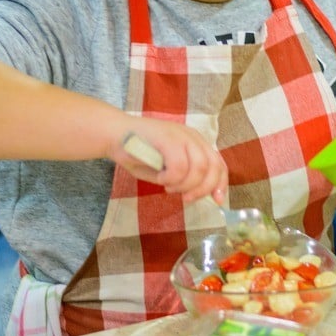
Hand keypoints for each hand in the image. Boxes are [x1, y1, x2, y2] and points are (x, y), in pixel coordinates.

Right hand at [110, 118, 227, 203]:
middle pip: (213, 167)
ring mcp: (181, 135)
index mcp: (195, 143)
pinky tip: (160, 178)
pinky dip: (170, 178)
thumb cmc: (139, 154)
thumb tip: (200, 193)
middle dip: (202, 189)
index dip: (220, 183)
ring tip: (167, 186)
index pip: (218, 163)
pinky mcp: (168, 137)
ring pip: (198, 168)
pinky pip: (179, 166)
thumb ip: (184, 177)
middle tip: (185, 198)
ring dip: (184, 184)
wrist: (115, 135)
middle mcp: (192, 136)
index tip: (217, 201)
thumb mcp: (166, 169)